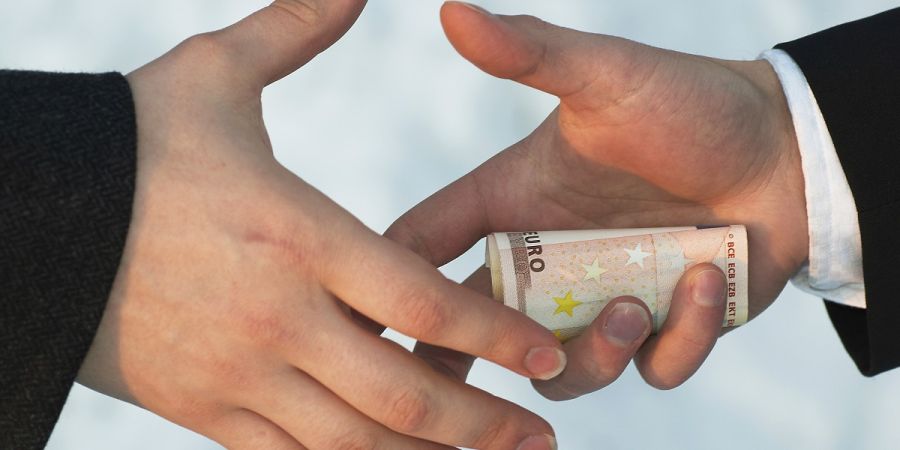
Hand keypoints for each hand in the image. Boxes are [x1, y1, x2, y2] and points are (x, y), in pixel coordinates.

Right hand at [76, 2, 564, 448]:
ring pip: (351, 443)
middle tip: (542, 438)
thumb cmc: (129, 144)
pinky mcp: (203, 408)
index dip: (492, 333)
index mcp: (294, 234)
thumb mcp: (211, 74)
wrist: (27, 218)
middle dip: (481, 425)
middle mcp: (275, 316)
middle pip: (399, 394)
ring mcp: (236, 374)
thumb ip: (292, 29)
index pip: (417, 299)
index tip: (543, 352)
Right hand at [386, 2, 806, 398]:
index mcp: (516, 203)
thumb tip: (452, 11)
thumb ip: (529, 53)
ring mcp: (603, 300)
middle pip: (473, 333)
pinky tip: (705, 283)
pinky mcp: (663, 330)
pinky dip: (679, 341)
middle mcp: (549, 262)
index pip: (426, 242)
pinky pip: (651, 370)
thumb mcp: (605, 77)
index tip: (359, 305)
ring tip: (638, 304)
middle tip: (470, 384)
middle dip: (459, 366)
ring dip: (596, 353)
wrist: (790, 148)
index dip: (390, 275)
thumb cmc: (690, 104)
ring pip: (562, 370)